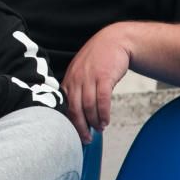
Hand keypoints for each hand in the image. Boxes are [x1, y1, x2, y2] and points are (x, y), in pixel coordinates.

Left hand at [62, 24, 131, 143]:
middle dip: (79, 127)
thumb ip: (77, 89)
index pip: (64, 105)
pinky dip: (103, 113)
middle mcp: (76, 79)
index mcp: (69, 79)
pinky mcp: (104, 77)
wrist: (115, 41)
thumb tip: (79, 113)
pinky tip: (106, 120)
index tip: (72, 134)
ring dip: (94, 121)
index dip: (68, 122)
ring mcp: (89, 77)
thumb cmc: (99, 59)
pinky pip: (102, 99)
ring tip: (99, 129)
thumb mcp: (82, 72)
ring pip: (88, 106)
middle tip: (86, 139)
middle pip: (74, 109)